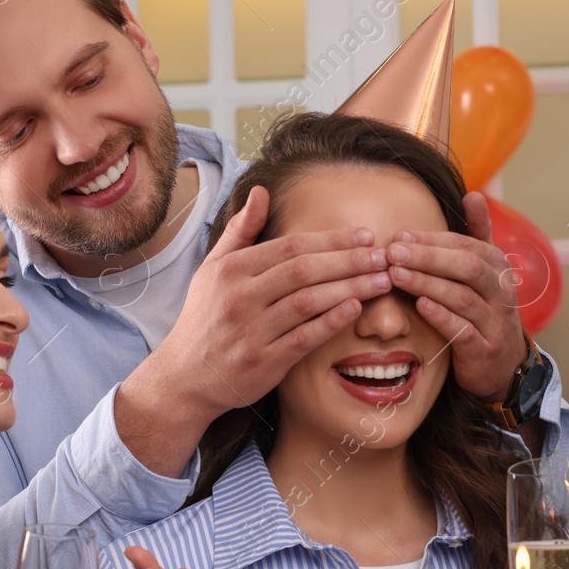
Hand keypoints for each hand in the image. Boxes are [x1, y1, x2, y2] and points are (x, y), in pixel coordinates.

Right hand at [152, 185, 390, 419]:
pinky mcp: (263, 362)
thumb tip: (260, 192)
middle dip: (349, 261)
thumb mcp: (212, 269)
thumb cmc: (205, 318)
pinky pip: (304, 338)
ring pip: (309, 302)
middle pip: (304, 270)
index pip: (290, 246)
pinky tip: (355, 309)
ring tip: (381, 281)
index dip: (331, 240)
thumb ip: (240, 231)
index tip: (365, 235)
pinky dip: (331, 322)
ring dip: (349, 288)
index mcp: (231, 270)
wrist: (185, 377)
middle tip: (383, 256)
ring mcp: (252, 331)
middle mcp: (240, 298)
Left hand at [386, 191, 528, 403]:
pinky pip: (464, 331)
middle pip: (467, 267)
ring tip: (397, 275)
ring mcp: (495, 322)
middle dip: (428, 257)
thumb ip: (478, 234)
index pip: (465, 246)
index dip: (432, 240)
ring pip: (463, 297)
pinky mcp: (485, 350)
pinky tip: (420, 306)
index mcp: (497, 267)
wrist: (503, 364)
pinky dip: (442, 316)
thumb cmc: (485, 309)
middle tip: (393, 252)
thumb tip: (473, 194)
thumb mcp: (486, 272)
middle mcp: (501, 291)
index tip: (400, 235)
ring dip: (428, 284)